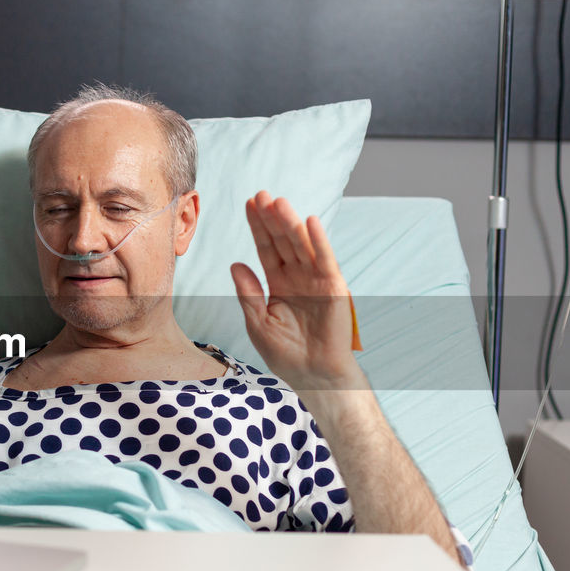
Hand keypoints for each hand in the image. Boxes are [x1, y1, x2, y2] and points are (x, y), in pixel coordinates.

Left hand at [230, 192, 363, 393]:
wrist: (313, 375)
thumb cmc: (286, 353)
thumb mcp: (258, 323)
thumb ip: (248, 293)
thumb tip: (235, 264)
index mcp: (278, 282)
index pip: (266, 248)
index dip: (257, 227)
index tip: (248, 204)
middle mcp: (297, 276)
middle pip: (282, 241)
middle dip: (271, 218)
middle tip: (261, 195)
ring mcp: (316, 280)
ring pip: (301, 246)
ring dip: (291, 223)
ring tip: (278, 202)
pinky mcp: (333, 288)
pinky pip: (325, 260)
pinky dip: (319, 242)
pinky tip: (309, 222)